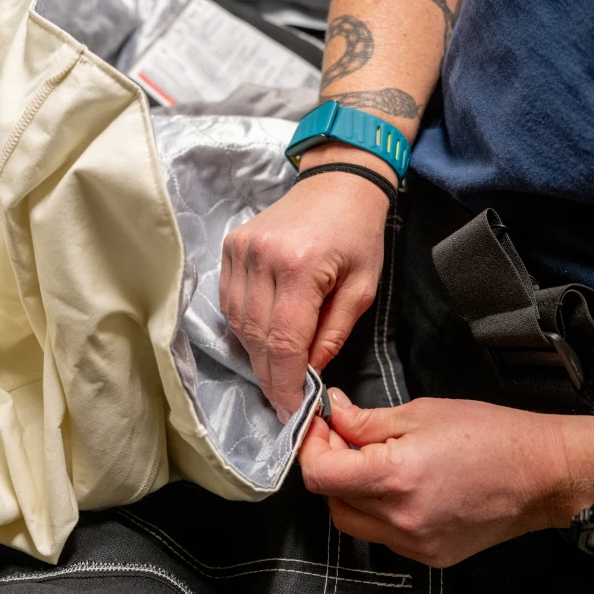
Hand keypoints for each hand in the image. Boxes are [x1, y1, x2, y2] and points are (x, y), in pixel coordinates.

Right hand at [220, 149, 391, 420]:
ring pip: (238, 324)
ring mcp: (240, 251)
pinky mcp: (230, 247)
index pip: (283, 341)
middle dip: (270, 376)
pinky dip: (245, 327)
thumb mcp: (363, 288)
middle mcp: (261, 258)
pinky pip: (230, 303)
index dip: (284, 383)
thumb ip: (334, 334)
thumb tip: (309, 373)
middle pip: (257, 337)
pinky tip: (263, 337)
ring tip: (276, 372)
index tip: (292, 411)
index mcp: (300, 267)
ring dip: (256, 354)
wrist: (337, 183)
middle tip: (284, 402)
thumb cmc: (358, 234)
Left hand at [298, 389, 593, 566]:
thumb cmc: (491, 435)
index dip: (312, 445)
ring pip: (352, 521)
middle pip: (330, 499)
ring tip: (374, 462)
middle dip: (329, 466)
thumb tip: (332, 415)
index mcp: (394, 476)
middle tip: (346, 437)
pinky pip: (382, 536)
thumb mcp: (421, 413)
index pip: (319, 474)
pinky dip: (378, 512)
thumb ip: (366, 421)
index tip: (321, 425)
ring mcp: (414, 543)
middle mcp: (400, 518)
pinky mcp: (429, 556)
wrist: (543, 475)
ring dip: (349, 492)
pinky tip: (400, 487)